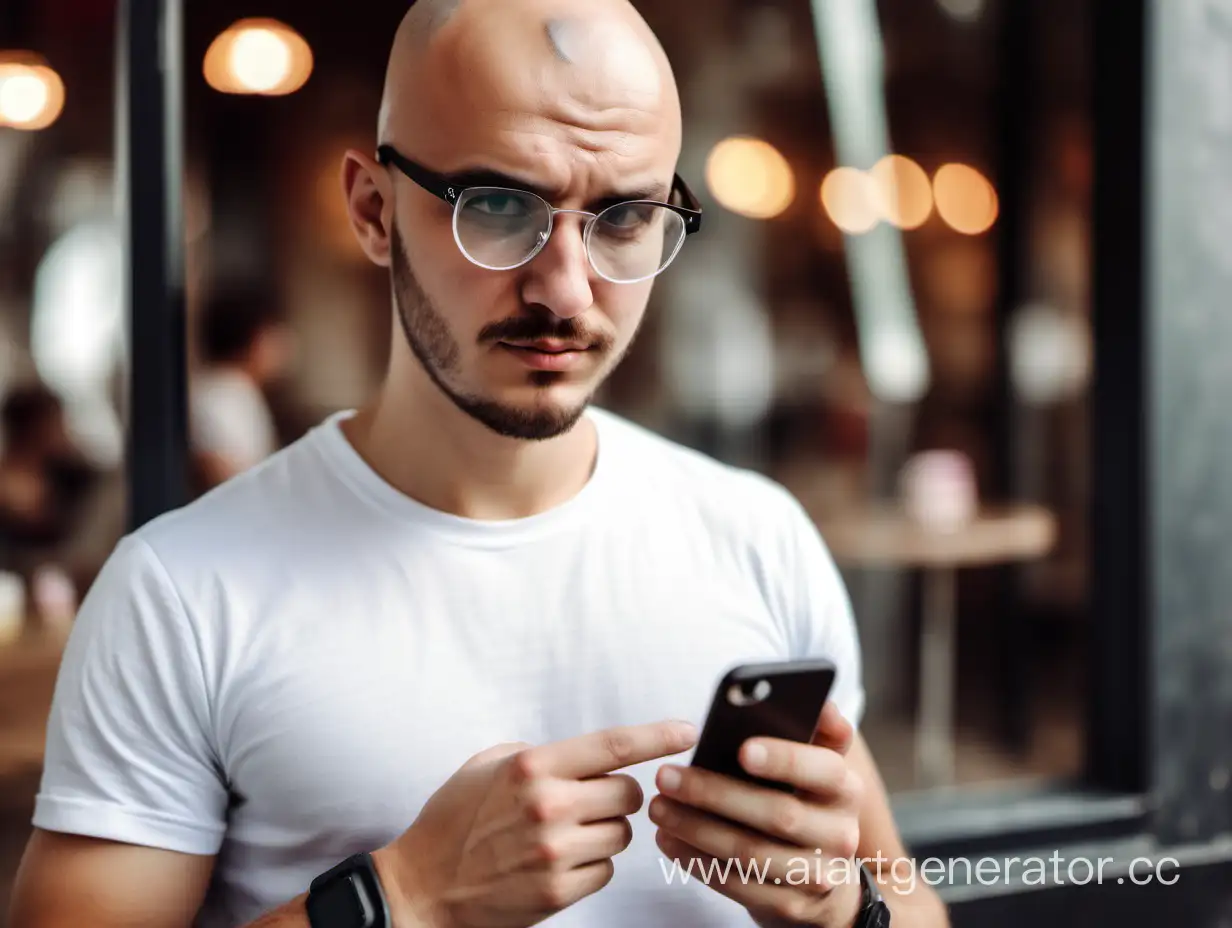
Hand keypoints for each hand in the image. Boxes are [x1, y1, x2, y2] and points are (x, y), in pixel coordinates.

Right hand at [374, 720, 697, 927]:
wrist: (422, 887)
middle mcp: (549, 806)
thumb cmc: (454, 820)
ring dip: (603, 831)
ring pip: (622, 834)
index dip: (657, 736)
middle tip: (588, 800)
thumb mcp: (487, 766)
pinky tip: (557, 862)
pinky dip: (590, 866)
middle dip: (616, 795)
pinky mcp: (557, 892)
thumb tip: (585, 755)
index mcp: (533, 768)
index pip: (613, 745)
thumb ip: (538, 755)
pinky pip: (605, 871)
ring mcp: (554, 853)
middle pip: (628, 793)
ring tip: (563, 834)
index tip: (688, 730)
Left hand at [648, 701, 864, 926]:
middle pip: (778, 814)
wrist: (828, 881)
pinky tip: (669, 840)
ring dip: (697, 829)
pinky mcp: (789, 906)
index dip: (784, 760)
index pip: (822, 769)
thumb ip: (820, 730)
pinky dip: (697, 861)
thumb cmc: (810, 804)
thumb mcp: (820, 766)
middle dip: (715, 793)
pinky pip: (738, 884)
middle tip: (666, 776)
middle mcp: (839, 834)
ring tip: (657, 807)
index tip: (742, 748)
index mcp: (845, 789)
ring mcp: (815, 875)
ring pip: (751, 852)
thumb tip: (820, 703)